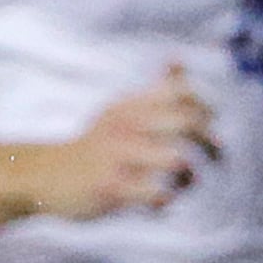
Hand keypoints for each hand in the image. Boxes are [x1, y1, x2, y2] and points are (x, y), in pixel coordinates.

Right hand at [27, 66, 217, 221]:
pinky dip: (167, 200)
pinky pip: (156, 193)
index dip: (206, 108)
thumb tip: (178, 60)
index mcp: (132, 104)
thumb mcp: (120, 110)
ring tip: (186, 183)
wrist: (45, 175)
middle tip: (217, 158)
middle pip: (188, 123)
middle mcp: (128, 124)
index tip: (209, 126)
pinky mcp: (112, 187)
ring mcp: (119, 156)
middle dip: (211, 143)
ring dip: (190, 176)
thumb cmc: (94, 146)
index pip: (183, 92)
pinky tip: (160, 202)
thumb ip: (154, 90)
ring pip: (177, 159)